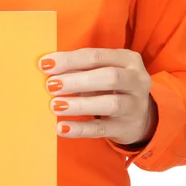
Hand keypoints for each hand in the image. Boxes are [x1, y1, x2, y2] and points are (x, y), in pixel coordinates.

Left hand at [39, 48, 156, 145]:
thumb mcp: (102, 73)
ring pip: (110, 103)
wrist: (141, 117)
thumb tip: (47, 69)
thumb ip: (80, 70)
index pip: (97, 56)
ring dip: (79, 104)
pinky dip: (81, 129)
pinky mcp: (126, 128)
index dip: (70, 60)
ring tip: (55, 106)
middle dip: (77, 81)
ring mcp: (134, 105)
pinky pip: (102, 129)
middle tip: (50, 85)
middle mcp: (136, 81)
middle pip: (109, 77)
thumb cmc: (112, 89)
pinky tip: (62, 128)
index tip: (44, 64)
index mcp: (128, 59)